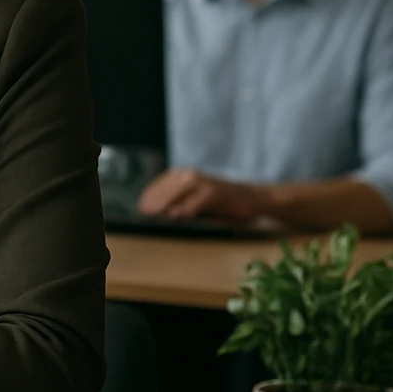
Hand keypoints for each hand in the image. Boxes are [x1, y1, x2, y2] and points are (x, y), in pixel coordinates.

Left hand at [137, 168, 265, 220]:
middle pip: (168, 185)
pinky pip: (200, 198)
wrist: (253, 198)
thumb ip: (179, 204)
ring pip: (181, 188)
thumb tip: (157, 215)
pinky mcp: (218, 191)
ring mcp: (206, 182)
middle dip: (154, 199)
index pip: (161, 183)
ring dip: (167, 201)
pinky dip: (188, 206)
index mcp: (185, 176)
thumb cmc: (222, 203)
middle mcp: (193, 175)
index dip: (149, 195)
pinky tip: (178, 215)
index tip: (139, 208)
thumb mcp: (197, 203)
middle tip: (144, 213)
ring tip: (156, 213)